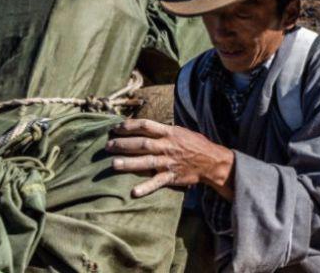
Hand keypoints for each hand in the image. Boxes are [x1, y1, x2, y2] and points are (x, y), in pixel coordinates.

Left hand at [107, 119, 234, 198]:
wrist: (212, 161)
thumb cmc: (196, 144)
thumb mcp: (181, 131)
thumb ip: (163, 130)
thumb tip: (145, 127)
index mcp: (169, 132)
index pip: (145, 126)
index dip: (129, 126)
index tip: (115, 128)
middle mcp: (167, 146)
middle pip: (141, 143)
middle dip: (123, 144)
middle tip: (108, 146)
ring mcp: (168, 161)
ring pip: (145, 161)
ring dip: (128, 163)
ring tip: (113, 164)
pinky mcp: (171, 176)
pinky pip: (157, 182)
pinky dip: (146, 187)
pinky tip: (134, 192)